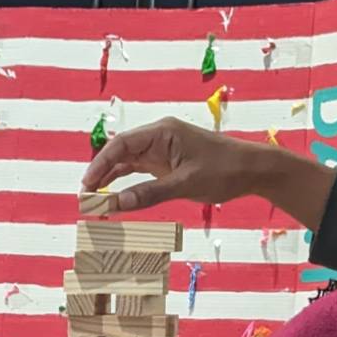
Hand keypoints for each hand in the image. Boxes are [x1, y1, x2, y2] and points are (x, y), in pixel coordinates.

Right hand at [81, 116, 334, 224]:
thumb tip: (117, 203)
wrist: (251, 169)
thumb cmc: (223, 171)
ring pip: (128, 161)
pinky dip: (125, 181)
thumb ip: (150, 194)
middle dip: (101, 171)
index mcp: (162, 133)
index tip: (87, 185)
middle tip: (85, 195)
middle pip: (120, 151)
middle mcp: (159, 137)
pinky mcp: (168, 162)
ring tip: (93, 197)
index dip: (100, 164)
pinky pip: (140, 170)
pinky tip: (112, 194)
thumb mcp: (185, 184)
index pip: (122, 144)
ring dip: (110, 177)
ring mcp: (163, 149)